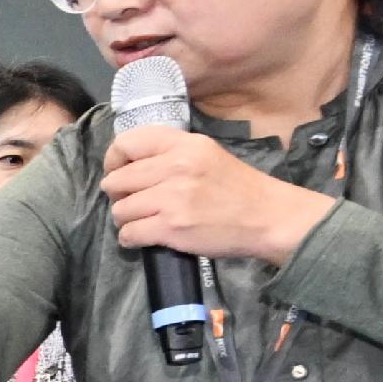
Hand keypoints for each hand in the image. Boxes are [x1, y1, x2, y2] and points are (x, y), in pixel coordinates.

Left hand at [101, 117, 332, 264]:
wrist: (268, 217)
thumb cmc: (237, 188)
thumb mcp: (206, 154)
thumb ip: (171, 154)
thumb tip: (130, 164)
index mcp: (184, 145)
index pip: (127, 143)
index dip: (114, 160)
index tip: (119, 172)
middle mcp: (175, 167)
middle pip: (117, 180)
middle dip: (118, 195)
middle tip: (132, 201)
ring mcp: (172, 198)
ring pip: (119, 210)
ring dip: (125, 219)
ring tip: (142, 221)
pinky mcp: (172, 227)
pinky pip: (129, 233)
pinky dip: (130, 238)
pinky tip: (143, 237)